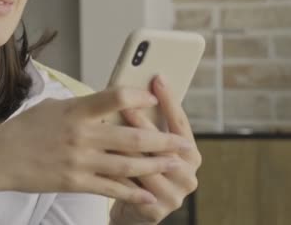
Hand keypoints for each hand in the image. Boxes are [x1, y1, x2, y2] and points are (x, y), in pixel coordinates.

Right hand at [0, 87, 194, 203]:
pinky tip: (149, 196)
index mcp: (75, 110)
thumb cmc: (25, 129)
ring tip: (175, 166)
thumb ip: (82, 107)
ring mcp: (78, 161)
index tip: (155, 99)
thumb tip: (110, 103)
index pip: (115, 97)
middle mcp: (80, 135)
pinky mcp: (74, 182)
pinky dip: (132, 194)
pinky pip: (110, 189)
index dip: (139, 97)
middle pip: (132, 137)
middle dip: (163, 141)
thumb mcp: (53, 107)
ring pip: (127, 165)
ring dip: (155, 166)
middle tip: (184, 143)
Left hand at [109, 76, 201, 224]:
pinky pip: (130, 187)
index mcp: (190, 154)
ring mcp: (174, 195)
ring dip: (126, 147)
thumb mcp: (149, 145)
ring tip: (107, 129)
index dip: (169, 100)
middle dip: (142, 121)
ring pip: (146, 166)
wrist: (135, 208)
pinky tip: (100, 157)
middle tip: (125, 103)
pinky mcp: (155, 211)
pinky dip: (114, 171)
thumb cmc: (140, 166)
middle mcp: (188, 175)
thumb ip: (148, 124)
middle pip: (164, 143)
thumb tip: (136, 87)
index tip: (157, 79)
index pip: (180, 123)